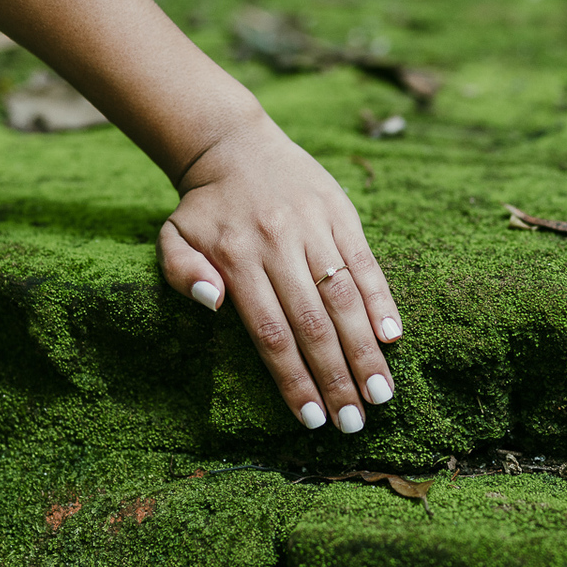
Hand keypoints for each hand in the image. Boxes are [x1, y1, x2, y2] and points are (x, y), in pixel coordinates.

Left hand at [157, 113, 402, 431]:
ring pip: (345, 298)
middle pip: (314, 324)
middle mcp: (278, 245)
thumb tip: (211, 304)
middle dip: (337, 378)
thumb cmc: (205, 210)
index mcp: (237, 259)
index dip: (295, 380)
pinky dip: (382, 300)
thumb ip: (181, 274)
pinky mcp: (341, 214)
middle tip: (355, 423)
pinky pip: (365, 263)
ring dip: (365, 350)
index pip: (272, 334)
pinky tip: (394, 337)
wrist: (234, 144)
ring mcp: (314, 228)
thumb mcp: (173, 238)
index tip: (314, 420)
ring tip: (381, 393)